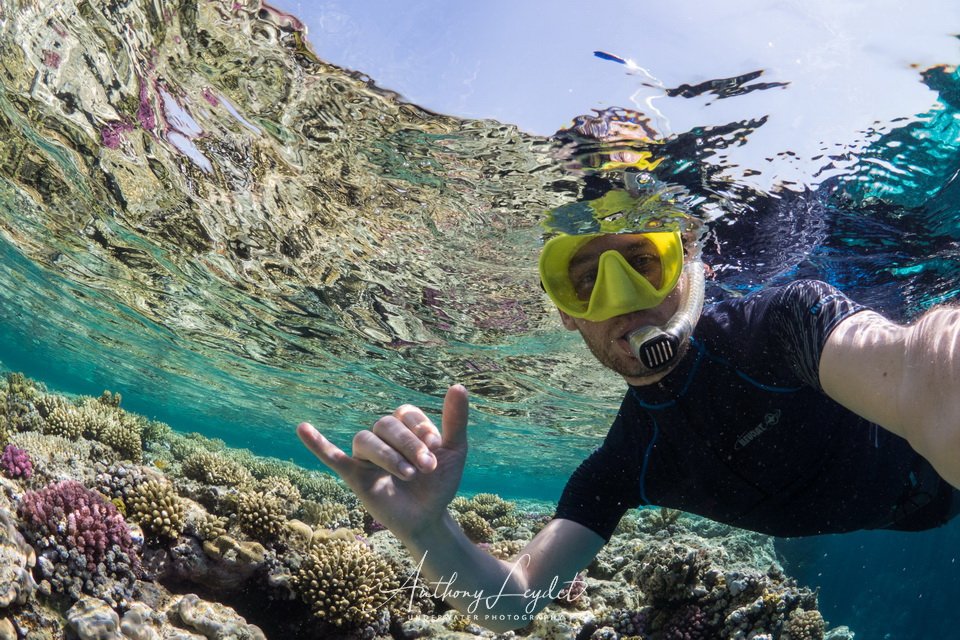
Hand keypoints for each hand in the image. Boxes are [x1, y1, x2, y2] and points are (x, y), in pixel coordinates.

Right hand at [297, 384, 468, 538]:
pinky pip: (331, 457)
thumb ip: (455, 420)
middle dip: (408, 445)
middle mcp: (383, 436)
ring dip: (386, 455)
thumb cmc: (440, 482)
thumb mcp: (454, 451)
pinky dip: (317, 444)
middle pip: (385, 425)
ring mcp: (367, 456)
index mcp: (404, 426)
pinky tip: (303, 428)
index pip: (406, 414)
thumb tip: (458, 385)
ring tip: (408, 475)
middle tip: (428, 467)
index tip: (437, 448)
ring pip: (365, 440)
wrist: (430, 517)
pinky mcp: (354, 476)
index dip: (420, 428)